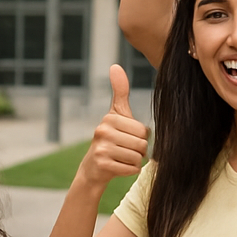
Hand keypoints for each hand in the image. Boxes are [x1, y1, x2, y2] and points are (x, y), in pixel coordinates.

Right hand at [75, 65, 147, 189]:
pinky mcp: (103, 164)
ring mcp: (101, 148)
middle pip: (142, 144)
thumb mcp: (116, 114)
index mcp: (109, 117)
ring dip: (133, 161)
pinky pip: (132, 169)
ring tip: (120, 158)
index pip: (143, 130)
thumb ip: (120, 91)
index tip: (127, 138)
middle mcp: (103, 130)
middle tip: (124, 150)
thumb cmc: (110, 138)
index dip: (140, 138)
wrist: (93, 168)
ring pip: (138, 157)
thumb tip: (115, 66)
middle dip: (138, 151)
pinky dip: (129, 171)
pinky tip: (117, 167)